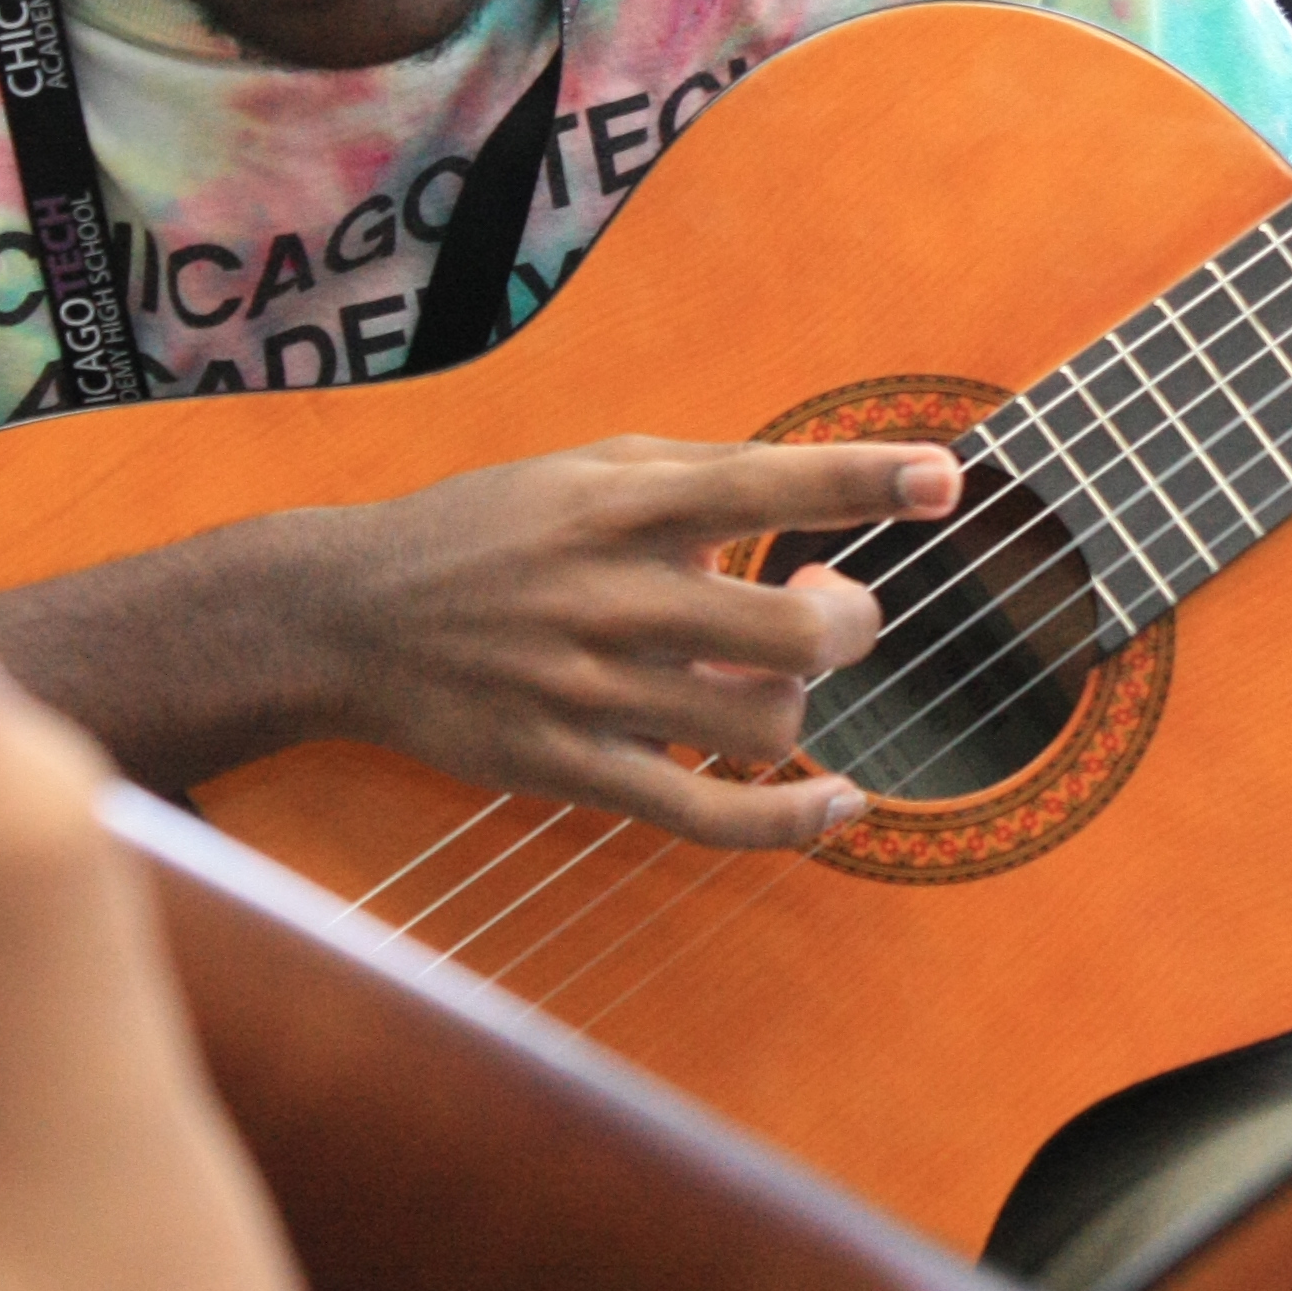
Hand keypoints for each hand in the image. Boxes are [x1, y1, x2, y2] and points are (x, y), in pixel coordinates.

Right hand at [258, 437, 963, 847]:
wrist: (346, 616)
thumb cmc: (490, 532)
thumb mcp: (586, 468)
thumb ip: (702, 480)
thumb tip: (823, 506)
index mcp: (620, 500)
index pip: (764, 482)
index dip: (863, 483)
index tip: (945, 481)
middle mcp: (610, 591)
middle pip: (794, 629)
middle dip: (850, 620)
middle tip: (832, 604)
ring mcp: (591, 690)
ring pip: (765, 723)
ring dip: (797, 701)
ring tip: (760, 676)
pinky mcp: (570, 769)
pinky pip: (708, 815)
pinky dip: (793, 821)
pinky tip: (841, 807)